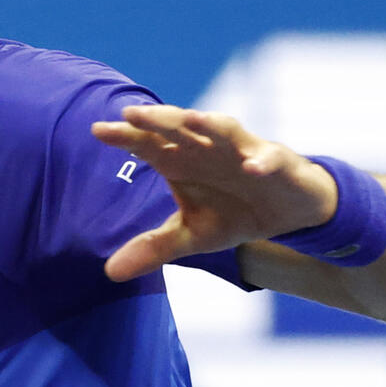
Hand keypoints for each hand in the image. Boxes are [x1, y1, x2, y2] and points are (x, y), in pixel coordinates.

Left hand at [91, 105, 338, 281]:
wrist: (288, 211)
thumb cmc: (233, 213)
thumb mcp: (192, 236)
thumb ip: (154, 247)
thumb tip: (109, 273)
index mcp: (182, 160)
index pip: (149, 143)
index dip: (125, 136)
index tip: (97, 131)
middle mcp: (208, 147)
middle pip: (179, 127)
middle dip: (159, 119)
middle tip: (132, 114)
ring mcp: (242, 150)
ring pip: (223, 130)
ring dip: (209, 124)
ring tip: (191, 119)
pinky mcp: (277, 161)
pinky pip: (269, 157)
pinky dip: (261, 160)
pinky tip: (250, 165)